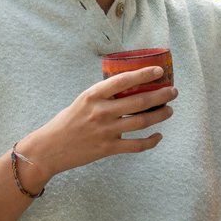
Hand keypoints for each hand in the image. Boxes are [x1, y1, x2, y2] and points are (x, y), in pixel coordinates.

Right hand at [18, 66, 177, 182]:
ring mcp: (105, 131)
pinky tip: (158, 136)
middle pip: (139, 102)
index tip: (159, 70)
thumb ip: (103, 95)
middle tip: (173, 91)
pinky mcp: (107, 148)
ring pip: (141, 122)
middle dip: (161, 95)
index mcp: (93, 95)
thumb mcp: (82, 101)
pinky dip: (151, 141)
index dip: (144, 74)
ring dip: (160, 115)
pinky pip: (136, 145)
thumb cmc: (67, 122)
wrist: (48, 149)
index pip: (123, 80)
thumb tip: (130, 87)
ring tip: (170, 110)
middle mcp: (100, 111)